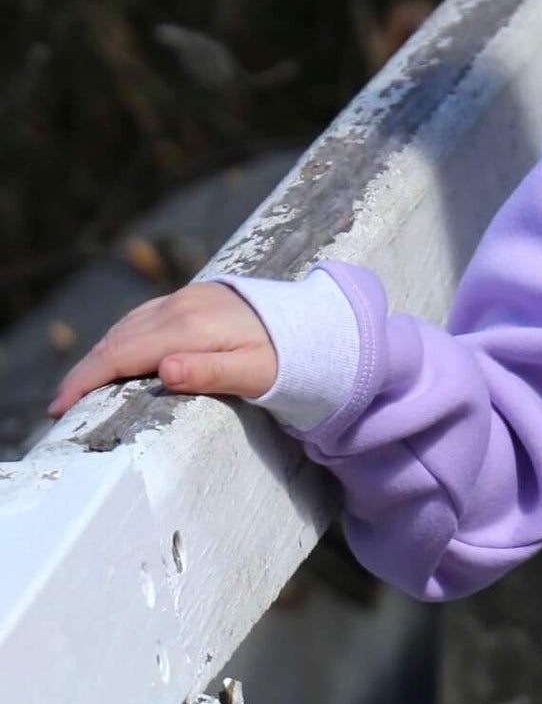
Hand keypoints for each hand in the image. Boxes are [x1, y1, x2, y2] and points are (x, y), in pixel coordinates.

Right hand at [44, 283, 276, 420]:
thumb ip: (211, 372)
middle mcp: (183, 305)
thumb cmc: (289, 358)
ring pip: (128, 326)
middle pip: (118, 339)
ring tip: (81, 387)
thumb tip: (164, 371)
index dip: (87, 379)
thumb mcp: (257, 373)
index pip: (123, 353)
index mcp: (192, 327)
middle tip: (61, 405)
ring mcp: (188, 297)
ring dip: (101, 354)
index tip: (61, 407)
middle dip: (85, 371)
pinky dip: (122, 339)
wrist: (318, 324)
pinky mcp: (195, 297)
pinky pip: (144, 317)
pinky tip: (117, 358)